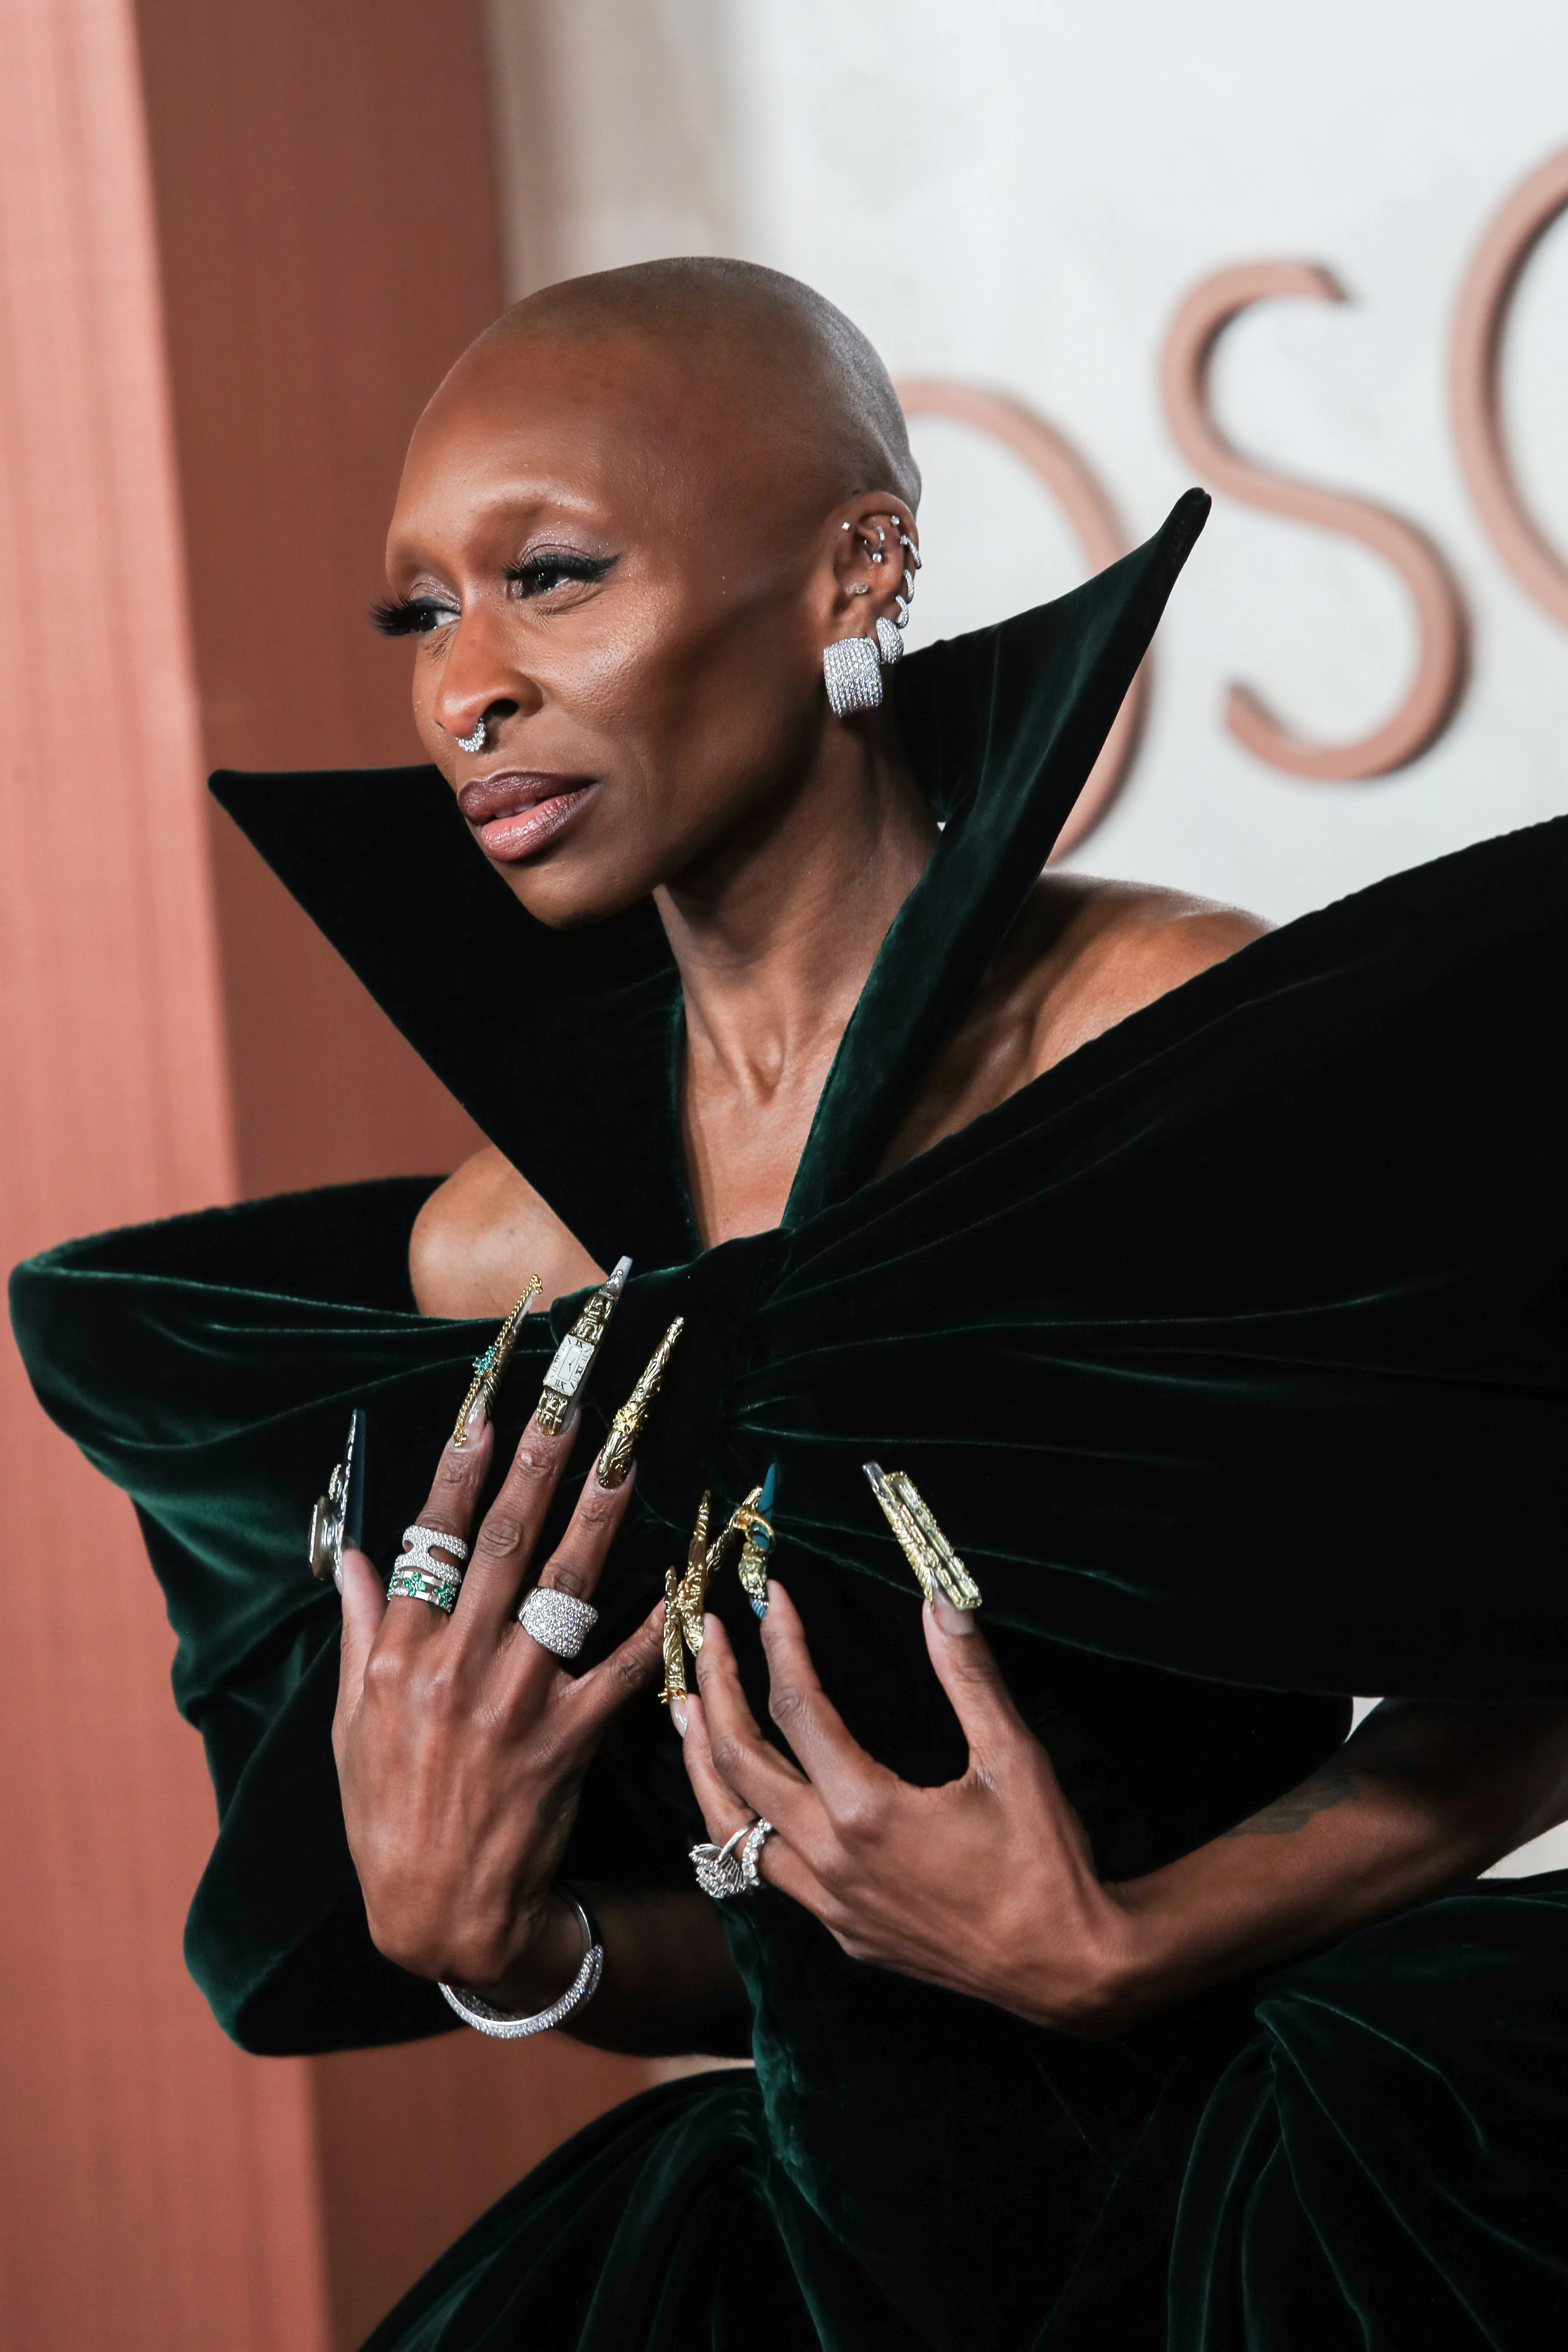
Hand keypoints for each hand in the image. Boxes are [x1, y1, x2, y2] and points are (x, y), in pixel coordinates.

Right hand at [333, 1408, 663, 2006]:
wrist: (435, 1915)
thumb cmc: (387, 1815)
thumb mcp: (351, 1724)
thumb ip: (362, 1633)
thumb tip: (358, 1559)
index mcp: (403, 1655)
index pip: (434, 1535)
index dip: (462, 1464)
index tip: (489, 1401)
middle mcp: (457, 1667)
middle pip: (504, 1540)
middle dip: (540, 1460)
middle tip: (574, 1396)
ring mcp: (515, 1704)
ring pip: (565, 1586)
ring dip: (601, 1514)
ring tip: (631, 1454)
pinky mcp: (566, 1744)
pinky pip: (620, 1672)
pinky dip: (655, 1626)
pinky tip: (685, 1580)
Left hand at [678, 1583, 1138, 2035]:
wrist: (1068, 1970)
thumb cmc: (1046, 1860)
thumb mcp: (1014, 1757)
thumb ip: (969, 1675)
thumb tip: (939, 1599)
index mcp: (868, 1812)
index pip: (798, 1708)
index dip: (781, 1643)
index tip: (772, 1596)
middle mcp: (832, 1863)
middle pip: (742, 1763)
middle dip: (716, 1690)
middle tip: (705, 1635)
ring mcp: (831, 1906)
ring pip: (732, 1830)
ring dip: (703, 1763)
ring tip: (685, 1709)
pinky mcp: (844, 1934)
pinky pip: (769, 1872)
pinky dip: (742, 1822)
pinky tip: (747, 1796)